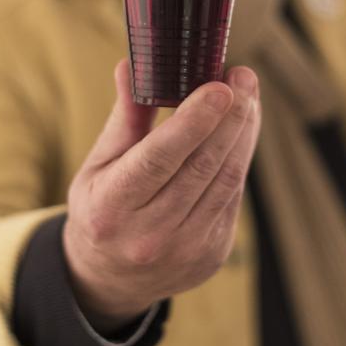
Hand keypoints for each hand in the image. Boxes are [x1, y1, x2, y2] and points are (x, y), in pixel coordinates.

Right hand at [63, 60, 260, 323]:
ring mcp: (185, 250)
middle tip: (243, 77)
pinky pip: (232, 197)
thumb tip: (131, 65)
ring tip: (248, 96)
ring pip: (225, 181)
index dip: (193, 122)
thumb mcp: (97, 167)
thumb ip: (123, 120)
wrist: (110, 279)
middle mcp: (149, 235)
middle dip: (229, 117)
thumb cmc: (101, 208)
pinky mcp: (212, 255)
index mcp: (111, 208)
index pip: (158, 159)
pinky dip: (239, 159)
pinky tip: (242, 129)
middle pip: (201, 167)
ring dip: (243, 134)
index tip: (219, 87)